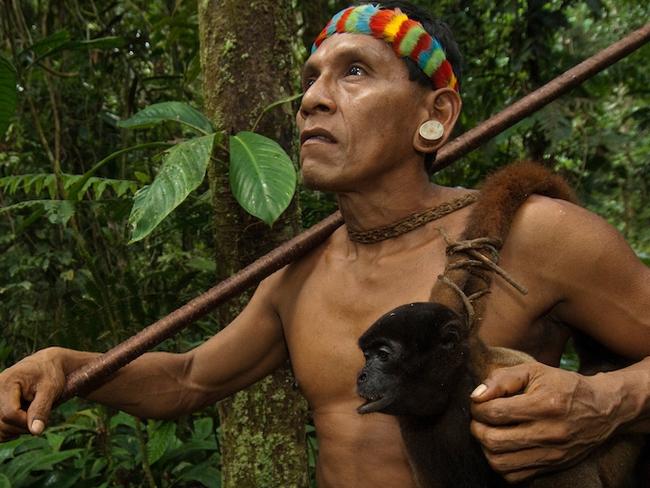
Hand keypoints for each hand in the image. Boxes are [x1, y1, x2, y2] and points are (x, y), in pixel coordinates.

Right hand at [0, 348, 65, 440]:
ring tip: (31, 415)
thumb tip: (36, 432)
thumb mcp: (50, 389)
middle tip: (39, 416)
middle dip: (23, 426)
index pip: (10, 415)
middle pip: (2, 423)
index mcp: (6, 383)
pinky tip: (21, 420)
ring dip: (16, 429)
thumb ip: (41, 410)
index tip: (42, 417)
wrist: (46, 364)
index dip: (27, 422)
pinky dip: (10, 429)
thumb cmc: (50, 374)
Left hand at [469, 362, 619, 482]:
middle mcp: (548, 433)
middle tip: (479, 419)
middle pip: (494, 441)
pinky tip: (503, 447)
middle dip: (477, 428)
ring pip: (500, 463)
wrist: (603, 409)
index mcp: (544, 405)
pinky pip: (514, 476)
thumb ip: (502, 379)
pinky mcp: (552, 467)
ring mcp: (551, 454)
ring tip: (489, 432)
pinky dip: (501, 464)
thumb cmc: (563, 385)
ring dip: (485, 448)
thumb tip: (476, 396)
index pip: (495, 412)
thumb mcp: (534, 371)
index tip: (479, 402)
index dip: (478, 407)